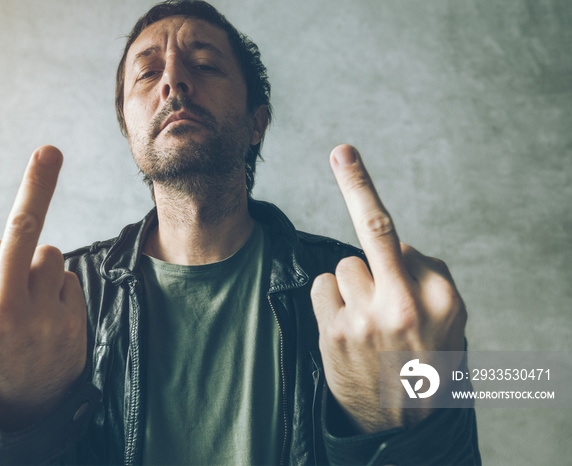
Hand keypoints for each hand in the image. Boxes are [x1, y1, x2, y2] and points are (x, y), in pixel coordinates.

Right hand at [0, 146, 86, 430]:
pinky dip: (62, 292)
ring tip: (32, 311)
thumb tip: (17, 238)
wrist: (11, 409)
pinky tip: (50, 324)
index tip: (30, 192)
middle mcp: (0, 304)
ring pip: (53, 255)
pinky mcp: (70, 324)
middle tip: (48, 151)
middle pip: (24, 229)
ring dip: (45, 271)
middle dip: (37, 185)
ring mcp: (39, 315)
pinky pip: (71, 280)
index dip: (4, 252)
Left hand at [310, 145, 466, 433]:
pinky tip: (348, 325)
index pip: (400, 238)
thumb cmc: (425, 358)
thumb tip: (400, 245)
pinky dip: (332, 299)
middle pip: (372, 232)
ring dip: (353, 284)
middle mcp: (404, 305)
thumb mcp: (451, 321)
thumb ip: (429, 277)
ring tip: (368, 317)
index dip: (366, 196)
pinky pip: (324, 287)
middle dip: (357, 185)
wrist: (398, 420)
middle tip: (342, 152)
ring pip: (345, 266)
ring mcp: (366, 319)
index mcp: (441, 297)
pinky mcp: (335, 332)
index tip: (345, 156)